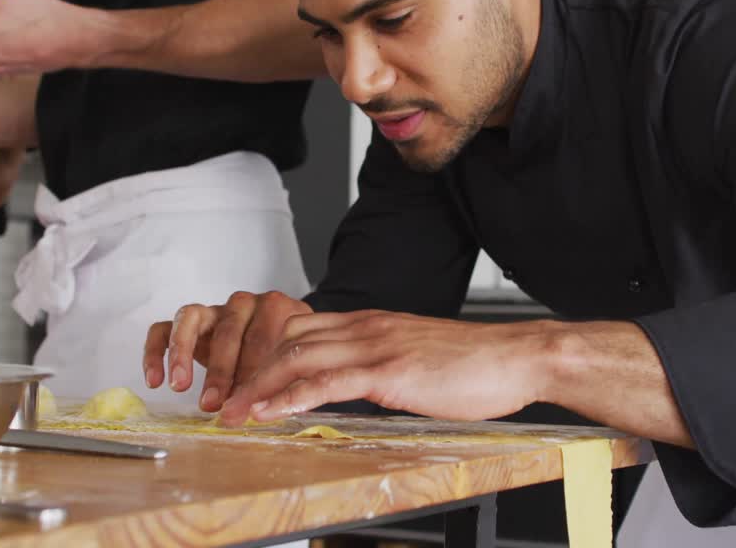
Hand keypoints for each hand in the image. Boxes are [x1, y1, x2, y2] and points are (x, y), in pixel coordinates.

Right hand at [143, 291, 313, 411]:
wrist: (277, 347)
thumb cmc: (284, 360)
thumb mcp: (290, 370)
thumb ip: (278, 386)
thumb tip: (256, 411)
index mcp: (275, 310)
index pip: (263, 335)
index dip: (253, 371)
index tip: (246, 401)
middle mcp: (242, 305)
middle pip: (228, 331)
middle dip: (220, 371)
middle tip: (214, 403)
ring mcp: (213, 310)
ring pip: (190, 320)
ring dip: (183, 354)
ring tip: (180, 386)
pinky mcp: (187, 323)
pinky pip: (162, 329)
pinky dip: (156, 353)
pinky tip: (155, 381)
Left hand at [218, 310, 554, 426]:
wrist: (515, 357)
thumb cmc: (473, 365)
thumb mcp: (413, 360)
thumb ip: (378, 367)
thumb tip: (352, 390)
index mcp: (369, 323)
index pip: (298, 330)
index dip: (262, 356)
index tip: (239, 382)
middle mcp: (364, 327)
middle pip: (286, 340)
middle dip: (247, 370)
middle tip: (220, 399)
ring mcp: (375, 345)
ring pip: (297, 358)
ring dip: (257, 387)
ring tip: (231, 412)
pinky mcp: (389, 370)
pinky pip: (328, 382)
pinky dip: (291, 397)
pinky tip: (270, 412)